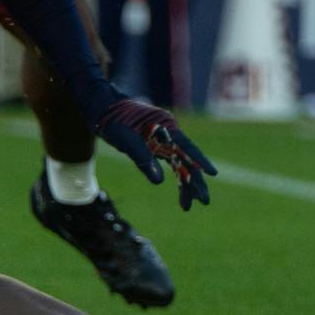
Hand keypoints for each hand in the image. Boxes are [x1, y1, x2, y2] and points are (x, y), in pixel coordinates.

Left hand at [92, 95, 216, 210]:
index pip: (187, 146)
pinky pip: (170, 163)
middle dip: (195, 181)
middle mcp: (169, 132)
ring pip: (180, 164)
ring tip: (187, 206)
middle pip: (187, 159)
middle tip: (203, 202)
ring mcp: (163, 138)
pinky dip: (174, 177)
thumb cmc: (113, 121)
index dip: (200, 161)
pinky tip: (180, 191)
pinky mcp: (156, 144)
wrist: (101, 108)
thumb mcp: (126, 139)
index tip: (213, 174)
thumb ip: (142, 158)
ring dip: (185, 184)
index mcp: (166, 126)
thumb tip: (159, 181)